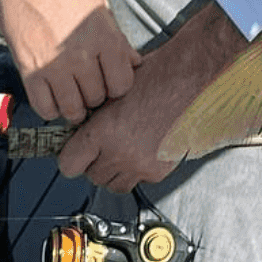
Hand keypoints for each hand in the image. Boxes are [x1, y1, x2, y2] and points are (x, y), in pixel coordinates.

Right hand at [0, 0, 140, 124]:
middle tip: (89, 84)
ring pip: (73, 108)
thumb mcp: (101, 7)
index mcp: (105, 38)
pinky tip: (54, 96)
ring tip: (74, 95)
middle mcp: (81, 56)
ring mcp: (53, 66)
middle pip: (97, 98)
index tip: (110, 80)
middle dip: (96, 94)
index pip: (122, 84)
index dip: (118, 85)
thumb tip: (135, 63)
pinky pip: (44, 108)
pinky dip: (51, 108)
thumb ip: (119, 40)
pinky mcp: (29, 71)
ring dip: (76, 106)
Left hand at [56, 0, 246, 192]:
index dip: (72, 156)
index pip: (68, 165)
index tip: (77, 149)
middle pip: (92, 176)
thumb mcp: (114, 91)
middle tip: (104, 145)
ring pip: (114, 184)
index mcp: (101, 132)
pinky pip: (139, 180)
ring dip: (115, 171)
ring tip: (125, 149)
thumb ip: (95, 117)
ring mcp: (140, 166)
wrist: (193, 79)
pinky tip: (147, 146)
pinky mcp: (159, 171)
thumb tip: (80, 130)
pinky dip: (139, 169)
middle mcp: (119, 154)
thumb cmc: (156, 76)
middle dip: (95, 162)